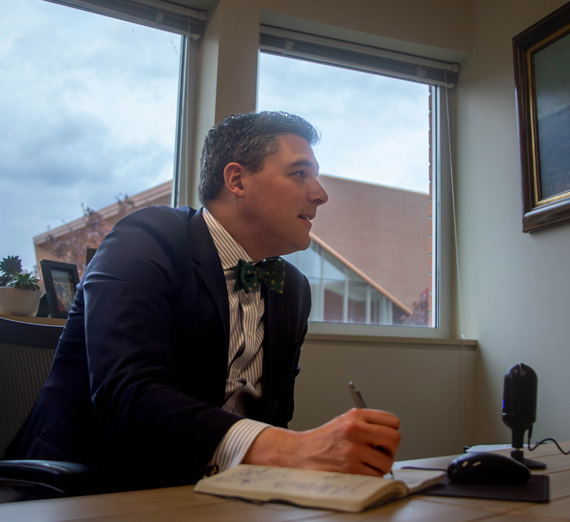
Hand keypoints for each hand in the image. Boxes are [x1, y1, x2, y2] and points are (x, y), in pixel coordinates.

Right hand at [243, 408, 399, 475]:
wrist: (300, 452)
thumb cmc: (324, 439)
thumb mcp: (345, 420)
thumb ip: (368, 423)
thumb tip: (392, 436)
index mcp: (356, 415)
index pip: (393, 421)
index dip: (391, 431)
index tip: (385, 437)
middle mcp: (355, 429)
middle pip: (395, 439)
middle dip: (390, 449)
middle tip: (380, 452)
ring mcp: (353, 449)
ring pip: (387, 461)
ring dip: (380, 465)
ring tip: (367, 462)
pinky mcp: (351, 468)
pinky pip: (376, 475)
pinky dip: (371, 475)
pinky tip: (360, 469)